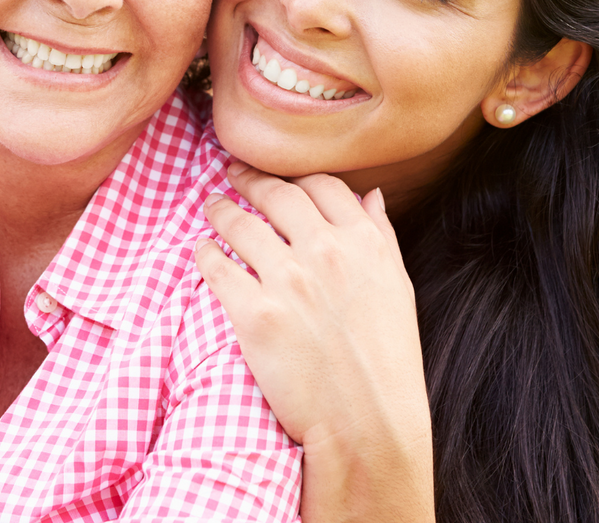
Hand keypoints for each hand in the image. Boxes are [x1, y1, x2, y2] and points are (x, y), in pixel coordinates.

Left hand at [196, 163, 434, 522]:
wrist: (366, 423)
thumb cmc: (387, 362)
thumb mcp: (397, 288)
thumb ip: (381, 235)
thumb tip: (370, 194)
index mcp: (364, 242)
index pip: (323, 185)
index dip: (296, 175)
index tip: (279, 175)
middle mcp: (326, 251)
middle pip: (277, 194)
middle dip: (250, 179)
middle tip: (233, 174)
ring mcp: (287, 279)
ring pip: (240, 223)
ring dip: (221, 209)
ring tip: (212, 206)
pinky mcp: (253, 313)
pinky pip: (215, 266)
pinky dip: (204, 252)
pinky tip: (201, 250)